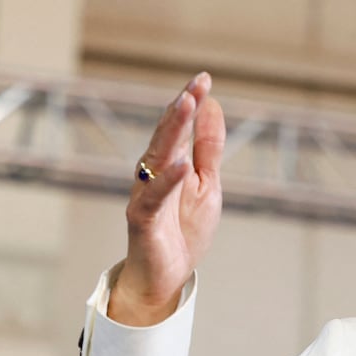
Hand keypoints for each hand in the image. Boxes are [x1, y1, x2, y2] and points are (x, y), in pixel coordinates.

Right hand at [110, 72, 224, 325]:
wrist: (166, 277)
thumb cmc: (182, 230)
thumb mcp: (207, 185)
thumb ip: (208, 149)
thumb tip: (214, 107)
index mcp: (170, 164)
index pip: (179, 127)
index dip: (191, 103)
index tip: (204, 78)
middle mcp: (153, 174)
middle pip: (166, 135)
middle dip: (181, 108)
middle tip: (195, 85)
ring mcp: (145, 195)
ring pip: (156, 157)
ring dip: (171, 130)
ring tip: (186, 105)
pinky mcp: (142, 219)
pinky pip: (153, 197)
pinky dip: (168, 180)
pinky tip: (182, 165)